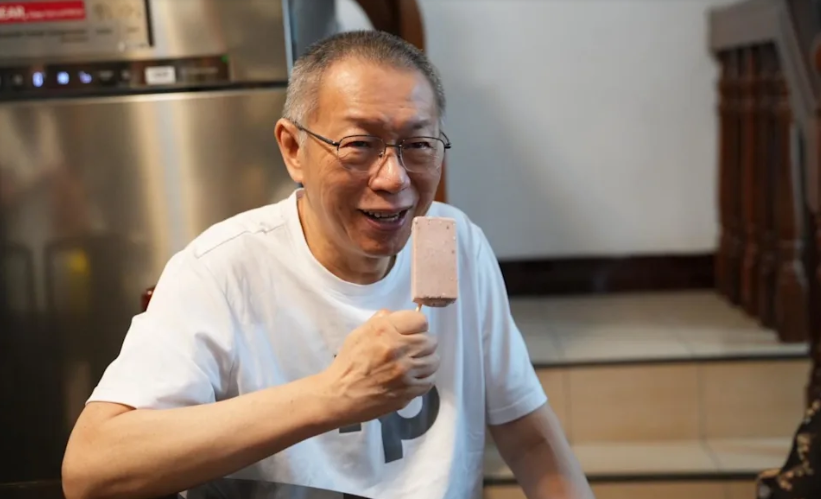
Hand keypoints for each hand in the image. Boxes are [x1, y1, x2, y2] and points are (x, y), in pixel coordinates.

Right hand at [323, 309, 439, 424]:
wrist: (339, 395)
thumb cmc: (348, 363)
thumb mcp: (359, 333)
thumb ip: (381, 321)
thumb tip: (395, 315)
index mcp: (384, 331)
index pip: (420, 320)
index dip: (417, 325)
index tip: (412, 331)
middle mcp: (397, 349)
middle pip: (431, 340)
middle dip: (424, 342)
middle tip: (414, 348)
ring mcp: (405, 372)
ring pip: (434, 360)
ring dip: (426, 360)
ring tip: (415, 363)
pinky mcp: (408, 391)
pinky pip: (430, 380)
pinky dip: (425, 377)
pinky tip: (414, 377)